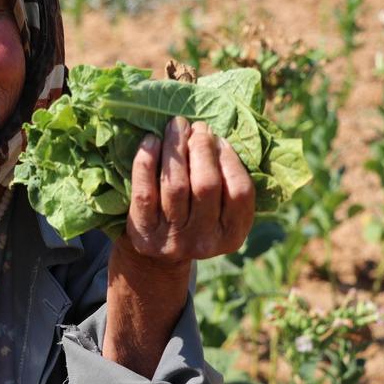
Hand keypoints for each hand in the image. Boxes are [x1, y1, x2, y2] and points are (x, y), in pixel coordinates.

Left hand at [123, 116, 255, 268]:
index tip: (219, 139)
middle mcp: (203, 240)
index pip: (239, 192)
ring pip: (175, 185)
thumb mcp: (218, 214)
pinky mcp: (143, 232)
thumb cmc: (193, 220)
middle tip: (197, 127)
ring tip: (176, 126)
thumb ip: (226, 184)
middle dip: (202, 148)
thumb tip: (218, 137)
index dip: (229, 159)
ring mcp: (172, 239)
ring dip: (176, 147)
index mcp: (232, 235)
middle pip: (206, 185)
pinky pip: (144, 192)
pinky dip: (146, 162)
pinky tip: (151, 141)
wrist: (155, 257)